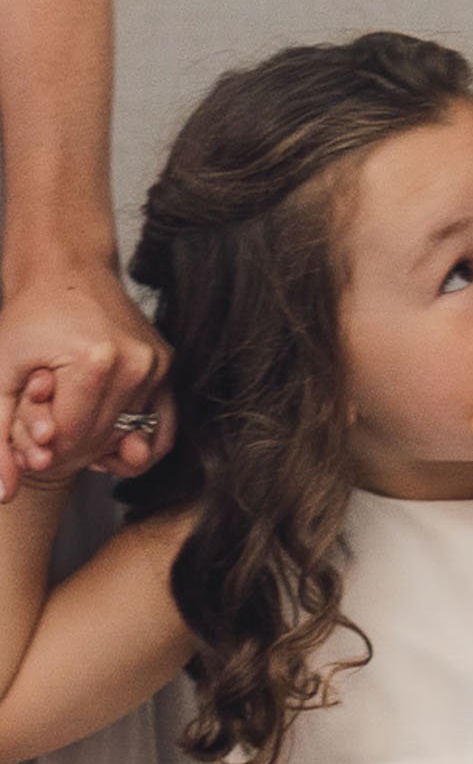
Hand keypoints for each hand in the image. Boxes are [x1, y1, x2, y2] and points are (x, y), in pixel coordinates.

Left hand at [0, 262, 173, 499]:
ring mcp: (156, 364)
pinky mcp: (166, 365)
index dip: (42, 450)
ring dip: (97, 444)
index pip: (70, 441)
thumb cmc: (27, 318)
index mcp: (95, 362)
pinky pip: (161, 425)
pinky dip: (136, 442)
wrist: (66, 269)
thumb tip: (4, 494)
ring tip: (71, 428)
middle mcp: (136, 364)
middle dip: (66, 448)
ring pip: (128, 438)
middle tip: (43, 431)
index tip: (27, 437)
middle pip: (99, 441)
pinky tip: (111, 444)